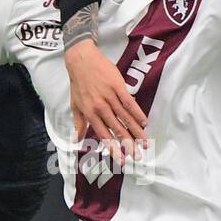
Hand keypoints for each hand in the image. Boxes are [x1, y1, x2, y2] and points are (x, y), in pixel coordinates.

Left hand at [64, 39, 147, 164]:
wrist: (81, 60)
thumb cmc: (78, 83)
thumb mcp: (75, 105)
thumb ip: (79, 123)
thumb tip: (76, 140)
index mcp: (90, 114)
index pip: (104, 135)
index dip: (114, 149)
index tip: (123, 160)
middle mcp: (100, 108)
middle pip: (118, 130)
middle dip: (129, 145)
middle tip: (139, 156)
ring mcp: (110, 97)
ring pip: (125, 118)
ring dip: (137, 132)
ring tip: (145, 143)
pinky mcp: (118, 87)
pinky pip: (129, 103)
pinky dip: (137, 113)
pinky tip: (145, 122)